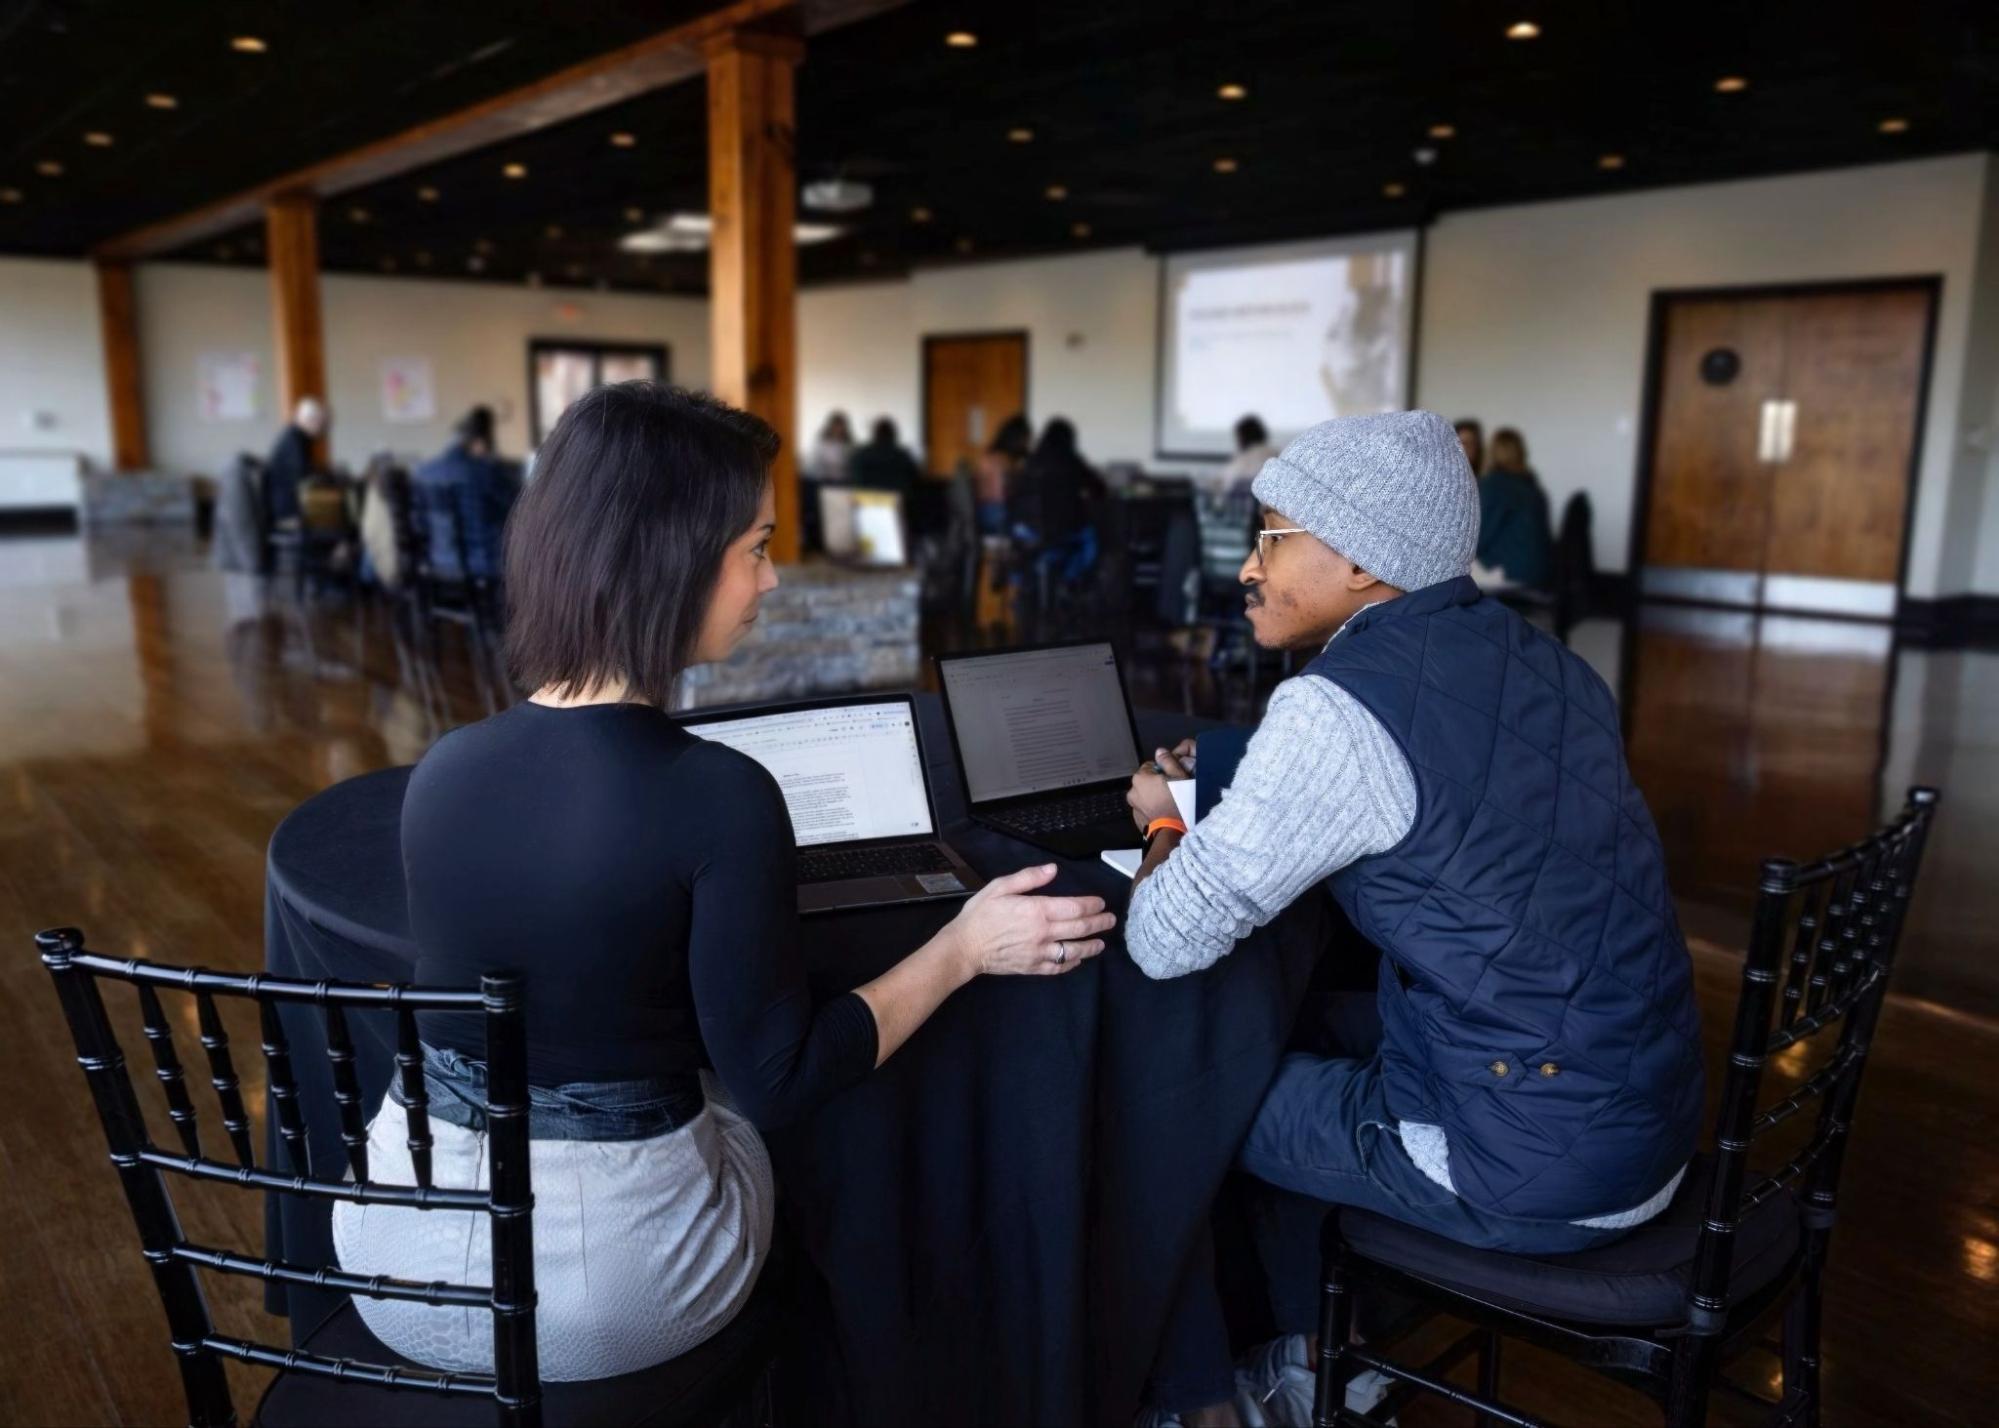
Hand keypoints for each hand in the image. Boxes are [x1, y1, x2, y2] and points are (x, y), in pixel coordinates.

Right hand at [945, 863, 1116, 977]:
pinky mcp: (1033, 967)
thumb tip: (1053, 870)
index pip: (1074, 908)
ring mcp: (1039, 953)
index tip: (1100, 903)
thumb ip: (1028, 878)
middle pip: (1079, 928)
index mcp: (1037, 911)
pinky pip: (1059, 967)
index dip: (1091, 905)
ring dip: (1091, 946)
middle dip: (1099, 923)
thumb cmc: (980, 914)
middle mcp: (1043, 933)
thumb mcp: (1000, 887)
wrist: (964, 947)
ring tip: (1101, 943)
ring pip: (1074, 951)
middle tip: (1111, 920)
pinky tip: (1078, 959)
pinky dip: (1072, 963)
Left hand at [1126, 745, 1190, 830]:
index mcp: (1140, 778)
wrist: (1173, 832)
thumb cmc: (1177, 802)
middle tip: (1173, 790)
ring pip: (1146, 795)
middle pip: (1147, 781)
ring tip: (1169, 802)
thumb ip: (1168, 761)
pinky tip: (1164, 812)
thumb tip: (1160, 751)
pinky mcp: (1137, 819)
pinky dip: (1152, 808)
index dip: (1163, 770)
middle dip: (1157, 783)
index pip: (1150, 766)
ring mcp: (1133, 807)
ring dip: (1154, 796)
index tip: (1172, 777)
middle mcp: (1132, 791)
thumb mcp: (1179, 776)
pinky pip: (1145, 808)